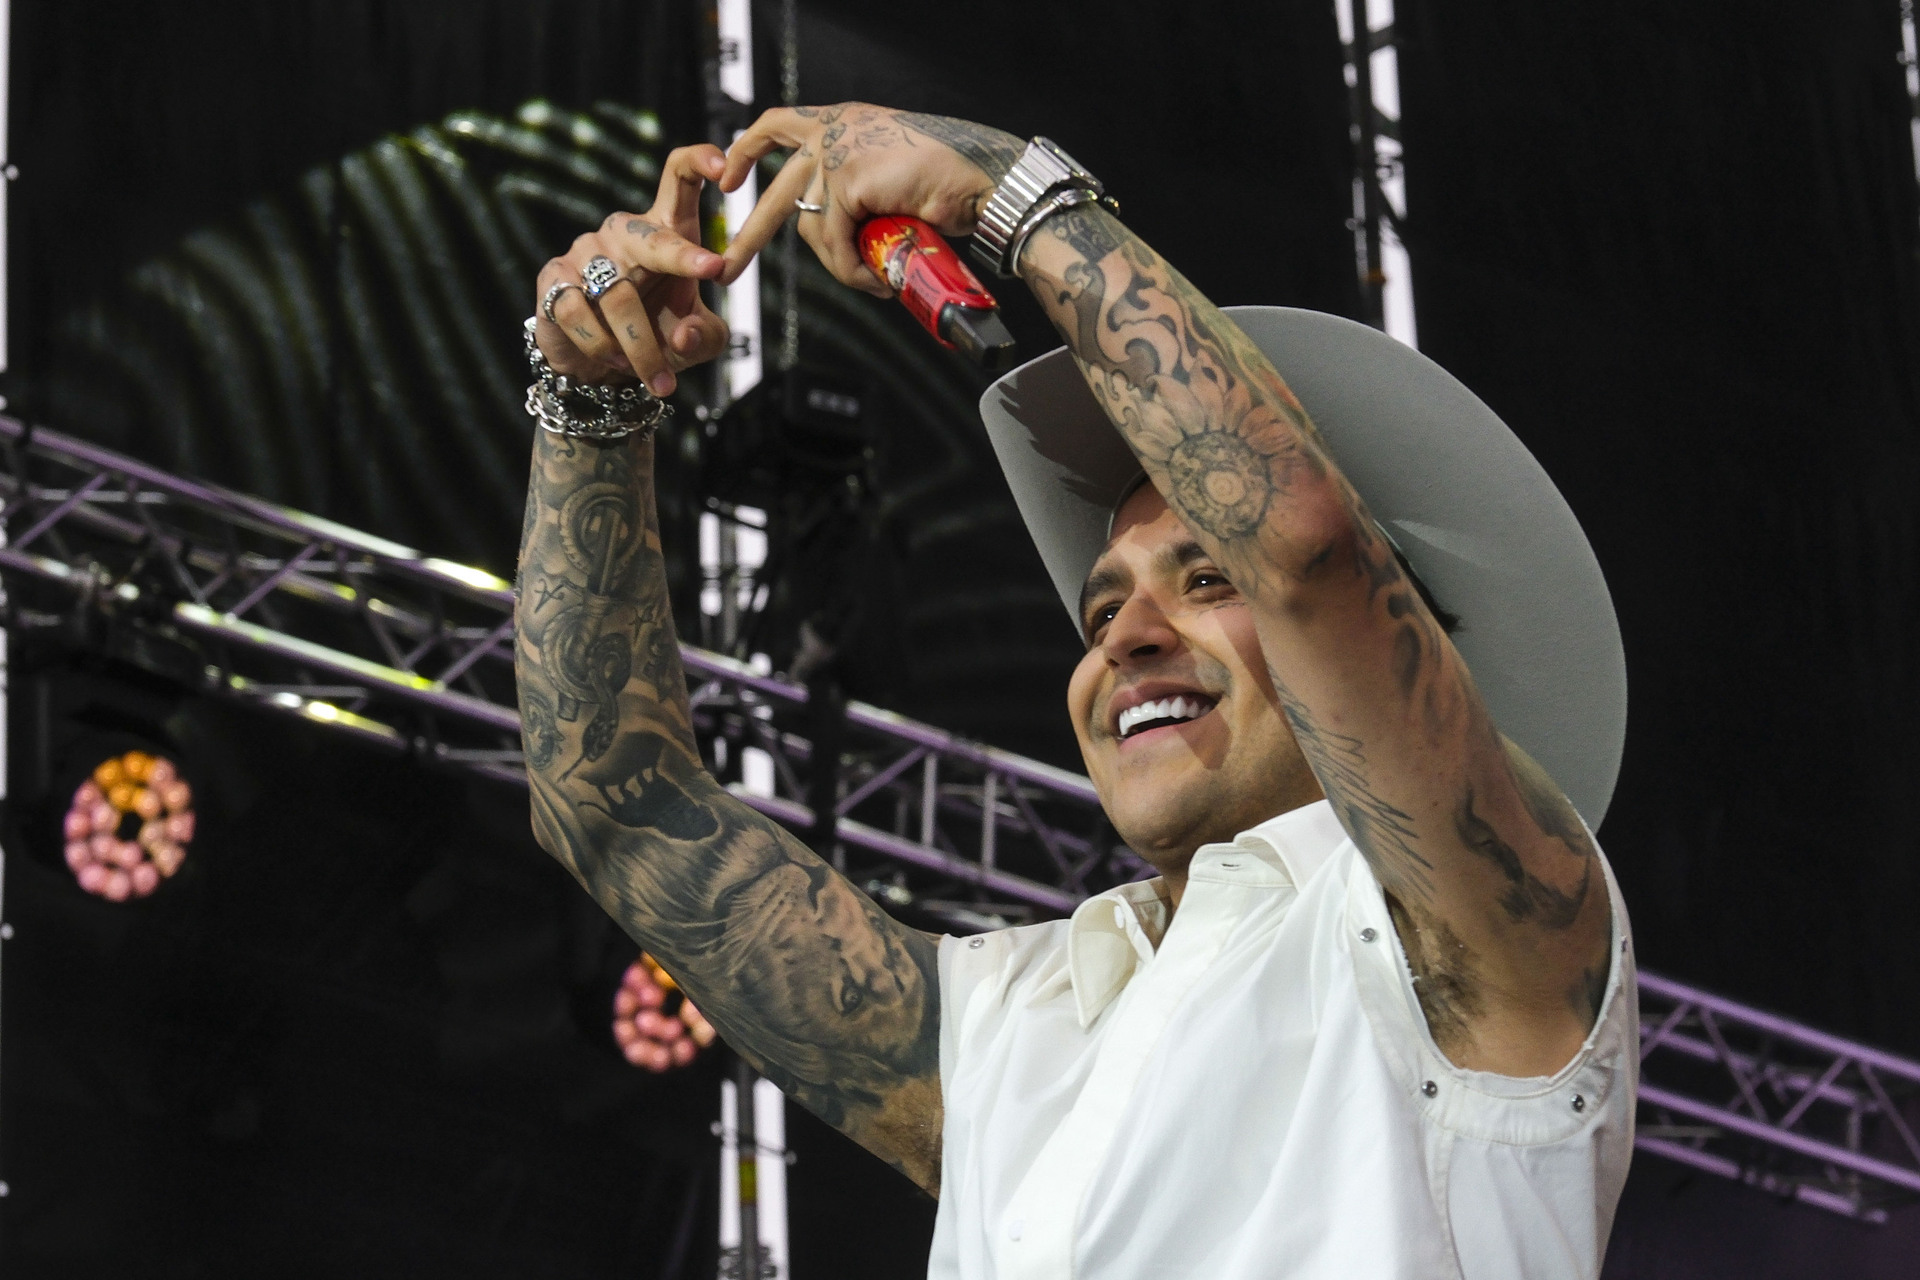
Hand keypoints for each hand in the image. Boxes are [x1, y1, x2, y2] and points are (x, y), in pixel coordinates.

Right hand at [533, 145, 732, 397]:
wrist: (600, 368)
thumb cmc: (659, 337)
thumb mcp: (697, 343)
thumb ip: (703, 337)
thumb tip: (683, 332)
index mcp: (666, 229)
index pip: (678, 177)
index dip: (700, 162)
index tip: (726, 169)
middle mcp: (624, 232)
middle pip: (650, 234)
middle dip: (681, 254)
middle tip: (711, 270)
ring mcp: (584, 251)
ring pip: (618, 295)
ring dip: (643, 347)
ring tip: (660, 381)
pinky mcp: (553, 278)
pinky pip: (579, 315)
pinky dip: (603, 348)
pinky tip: (617, 364)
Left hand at [718, 104, 1021, 296]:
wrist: (981, 182)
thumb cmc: (950, 185)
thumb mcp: (889, 186)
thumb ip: (855, 198)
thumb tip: (838, 242)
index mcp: (844, 122)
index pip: (780, 126)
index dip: (750, 152)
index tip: (729, 180)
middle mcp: (833, 130)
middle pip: (777, 188)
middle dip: (749, 233)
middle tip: (726, 267)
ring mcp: (836, 152)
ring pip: (811, 229)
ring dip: (840, 265)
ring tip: (873, 281)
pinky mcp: (845, 178)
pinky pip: (834, 242)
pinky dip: (853, 270)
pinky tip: (878, 280)